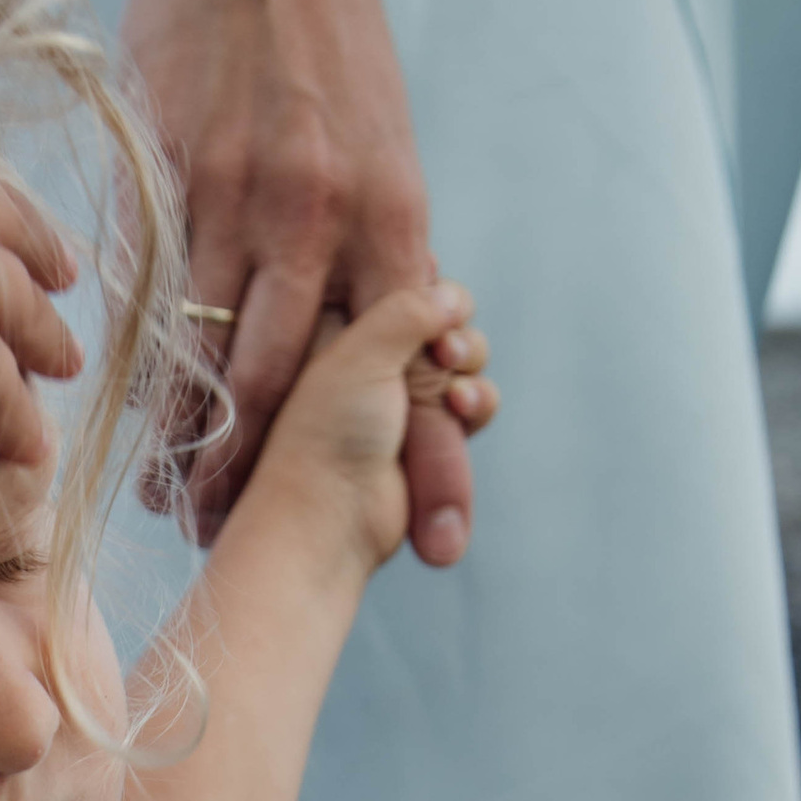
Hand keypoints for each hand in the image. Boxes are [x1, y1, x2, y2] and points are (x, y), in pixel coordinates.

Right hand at [120, 0, 473, 561]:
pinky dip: (150, 375)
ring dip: (201, 449)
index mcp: (396, 214)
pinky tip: (142, 427)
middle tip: (254, 546)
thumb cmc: (322, 47)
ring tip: (185, 508)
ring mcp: (243, 197)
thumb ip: (383, 250)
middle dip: (279, 482)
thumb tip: (407, 354)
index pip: (416, 367)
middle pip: (305, 388)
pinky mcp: (169, 178)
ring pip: (221, 359)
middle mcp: (327, 216)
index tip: (437, 545)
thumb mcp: (379, 146)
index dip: (430, 459)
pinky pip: (156, 304)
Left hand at [251, 283, 495, 581]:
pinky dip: (474, 402)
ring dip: (469, 368)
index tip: (428, 308)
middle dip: (453, 332)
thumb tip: (452, 294)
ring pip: (462, 358)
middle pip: (440, 315)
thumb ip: (409, 308)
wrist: (327, 523)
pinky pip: (471, 402)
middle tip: (444, 355)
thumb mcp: (361, 351)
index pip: (398, 277)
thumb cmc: (327, 434)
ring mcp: (399, 397)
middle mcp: (369, 356)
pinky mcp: (426, 435)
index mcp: (337, 324)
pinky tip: (460, 412)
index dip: (425, 288)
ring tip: (452, 395)